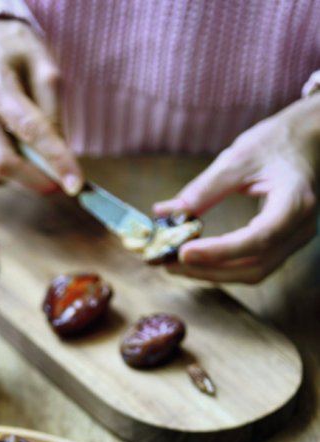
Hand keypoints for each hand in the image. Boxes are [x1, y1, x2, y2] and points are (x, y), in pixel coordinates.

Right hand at [0, 18, 82, 194]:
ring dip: (20, 181)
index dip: (55, 160)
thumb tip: (59, 153)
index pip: (29, 129)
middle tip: (61, 185)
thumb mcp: (44, 66)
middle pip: (3, 161)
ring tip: (38, 169)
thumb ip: (53, 108)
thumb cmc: (18, 57)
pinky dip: (4, 180)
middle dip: (36, 180)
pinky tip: (17, 163)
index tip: (75, 184)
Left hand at [154, 96, 319, 283]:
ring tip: (177, 264)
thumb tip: (164, 213)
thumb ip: (203, 190)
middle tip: (169, 263)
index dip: (219, 251)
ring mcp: (294, 240)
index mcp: (295, 202)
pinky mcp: (285, 244)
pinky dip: (223, 266)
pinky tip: (198, 259)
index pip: (257, 238)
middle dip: (208, 269)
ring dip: (212, 272)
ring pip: (253, 272)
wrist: (309, 140)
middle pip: (253, 266)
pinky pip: (254, 264)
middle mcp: (300, 229)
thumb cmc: (278, 142)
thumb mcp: (238, 158)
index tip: (183, 252)